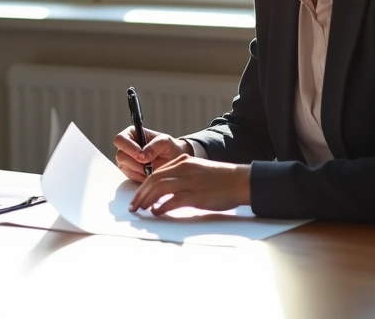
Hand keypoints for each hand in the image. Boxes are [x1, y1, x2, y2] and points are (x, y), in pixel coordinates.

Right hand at [113, 126, 191, 182]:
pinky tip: (150, 173)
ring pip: (124, 167)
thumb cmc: (169, 147)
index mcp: (131, 134)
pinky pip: (130, 176)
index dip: (129, 148)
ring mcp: (126, 160)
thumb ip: (154, 146)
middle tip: (149, 166)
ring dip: (140, 171)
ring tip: (152, 169)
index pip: (120, 139)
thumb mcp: (165, 142)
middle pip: (120, 156)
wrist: (174, 161)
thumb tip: (142, 156)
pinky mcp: (129, 172)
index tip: (141, 157)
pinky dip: (141, 177)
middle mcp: (126, 147)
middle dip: (135, 163)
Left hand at [127, 155, 251, 215]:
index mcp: (183, 162)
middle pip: (154, 180)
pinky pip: (173, 201)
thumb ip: (182, 178)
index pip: (156, 173)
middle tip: (134, 206)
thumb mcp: (198, 172)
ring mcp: (189, 182)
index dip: (144, 186)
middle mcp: (183, 169)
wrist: (241, 180)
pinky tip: (157, 212)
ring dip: (147, 200)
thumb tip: (166, 195)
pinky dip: (162, 207)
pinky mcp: (196, 195)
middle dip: (141, 194)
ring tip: (141, 210)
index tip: (138, 196)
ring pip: (159, 188)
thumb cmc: (221, 179)